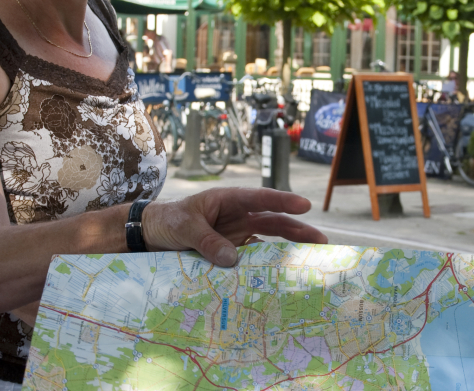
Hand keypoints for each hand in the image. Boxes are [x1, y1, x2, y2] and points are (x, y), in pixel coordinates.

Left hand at [141, 188, 327, 267]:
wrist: (152, 234)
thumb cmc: (168, 220)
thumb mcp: (184, 227)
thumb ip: (207, 241)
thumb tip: (233, 260)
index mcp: (228, 199)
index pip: (259, 198)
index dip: (282, 201)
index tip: (304, 205)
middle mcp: (238, 215)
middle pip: (272, 220)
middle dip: (297, 229)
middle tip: (321, 240)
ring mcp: (237, 233)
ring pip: (269, 238)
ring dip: (288, 247)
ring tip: (310, 258)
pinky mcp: (233, 250)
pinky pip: (254, 257)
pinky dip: (267, 265)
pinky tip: (281, 275)